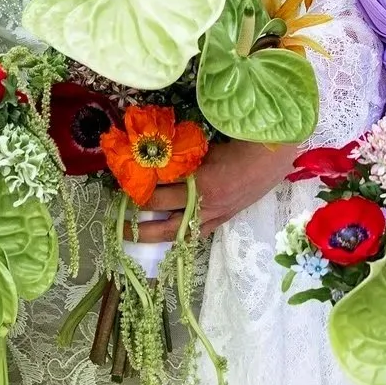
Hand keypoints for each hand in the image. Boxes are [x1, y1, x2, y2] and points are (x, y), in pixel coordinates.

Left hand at [133, 139, 292, 241]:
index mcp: (199, 186)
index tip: (120, 189)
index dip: (136, 195)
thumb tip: (155, 161)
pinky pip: (194, 235)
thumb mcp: (204, 150)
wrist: (270, 158)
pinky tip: (165, 238)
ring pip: (177, 236)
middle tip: (115, 225)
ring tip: (134, 237)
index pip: (156, 197)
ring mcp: (213, 217)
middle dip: (136, 228)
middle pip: (162, 225)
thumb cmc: (237, 146)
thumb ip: (181, 160)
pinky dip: (178, 237)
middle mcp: (204, 207)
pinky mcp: (221, 220)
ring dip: (154, 237)